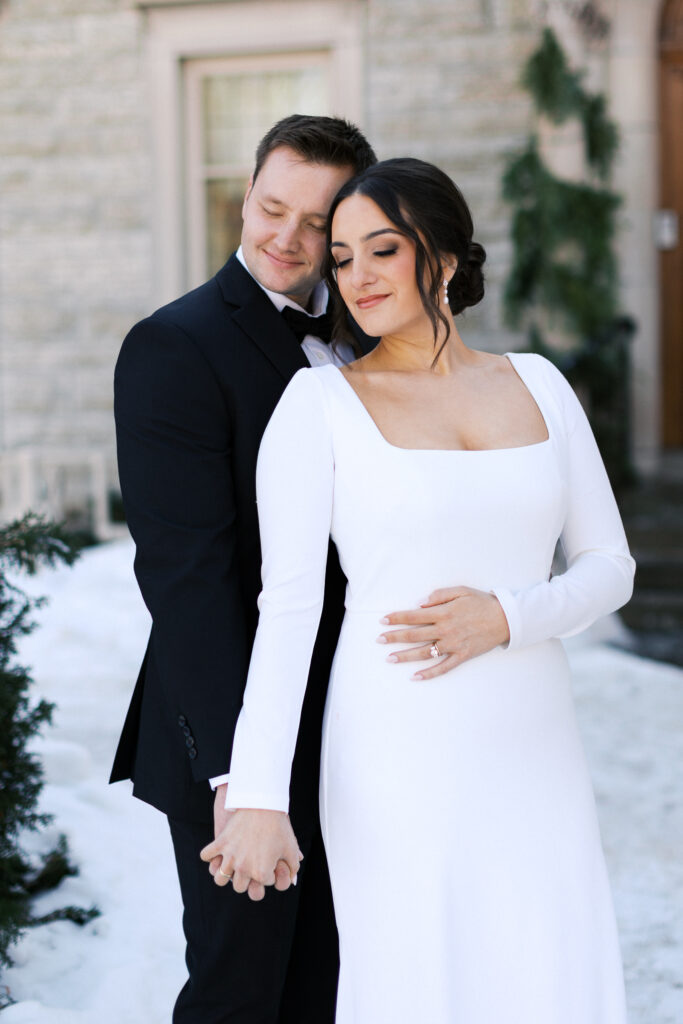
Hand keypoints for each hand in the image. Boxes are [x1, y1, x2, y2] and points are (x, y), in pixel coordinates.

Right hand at [208, 785, 292, 899]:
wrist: (264, 803)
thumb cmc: (279, 826)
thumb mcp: (291, 847)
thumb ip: (293, 867)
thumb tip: (292, 879)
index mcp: (261, 873)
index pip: (262, 884)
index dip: (267, 874)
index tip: (269, 862)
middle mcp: (243, 868)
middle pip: (239, 887)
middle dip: (244, 879)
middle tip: (248, 867)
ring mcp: (230, 856)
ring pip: (219, 879)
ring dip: (224, 874)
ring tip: (230, 866)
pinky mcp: (220, 843)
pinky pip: (206, 856)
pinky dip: (210, 855)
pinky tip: (219, 851)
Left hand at [377, 586, 509, 679]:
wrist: (505, 619)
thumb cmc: (482, 602)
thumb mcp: (461, 591)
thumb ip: (439, 596)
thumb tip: (420, 603)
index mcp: (444, 612)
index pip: (414, 616)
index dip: (397, 618)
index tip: (383, 620)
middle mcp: (446, 630)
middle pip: (415, 634)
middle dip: (394, 637)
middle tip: (378, 639)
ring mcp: (454, 645)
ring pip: (424, 652)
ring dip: (405, 656)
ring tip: (389, 658)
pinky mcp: (462, 656)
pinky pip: (443, 667)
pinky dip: (429, 673)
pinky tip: (415, 677)